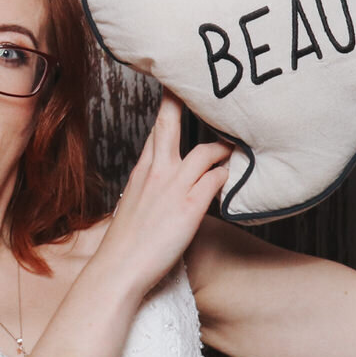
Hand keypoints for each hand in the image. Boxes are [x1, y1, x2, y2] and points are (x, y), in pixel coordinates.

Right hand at [96, 93, 231, 295]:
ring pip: (206, 152)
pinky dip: (227, 175)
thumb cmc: (126, 242)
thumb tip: (162, 183)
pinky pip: (216, 180)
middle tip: (209, 90)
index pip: (157, 128)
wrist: (120, 268)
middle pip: (171, 123)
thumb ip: (149, 187)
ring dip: (224, 148)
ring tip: (235, 148)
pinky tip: (234, 178)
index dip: (169, 105)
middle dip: (186, 100)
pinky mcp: (190, 208)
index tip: (177, 88)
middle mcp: (157, 172)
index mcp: (142, 170)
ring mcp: (174, 188)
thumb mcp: (133, 204)